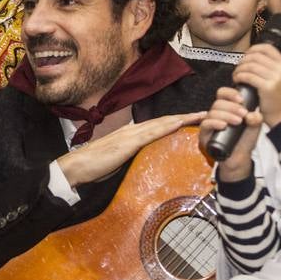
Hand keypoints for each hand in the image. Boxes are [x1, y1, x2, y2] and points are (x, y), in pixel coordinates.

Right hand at [57, 111, 204, 186]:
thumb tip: (141, 157)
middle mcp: (131, 130)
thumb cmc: (92, 167)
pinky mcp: (126, 143)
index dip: (175, 121)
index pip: (157, 126)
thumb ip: (129, 155)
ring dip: (182, 118)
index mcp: (129, 135)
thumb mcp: (116, 160)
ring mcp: (129, 135)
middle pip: (163, 121)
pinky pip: (150, 133)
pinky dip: (166, 126)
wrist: (74, 167)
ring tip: (201, 115)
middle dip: (185, 116)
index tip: (193, 119)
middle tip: (206, 112)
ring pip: (160, 123)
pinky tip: (178, 124)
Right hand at [199, 86, 261, 180]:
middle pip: (218, 102)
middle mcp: (217, 114)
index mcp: (227, 109)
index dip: (230, 93)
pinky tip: (224, 126)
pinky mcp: (204, 134)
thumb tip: (253, 114)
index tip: (241, 99)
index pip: (223, 94)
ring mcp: (210, 124)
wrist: (239, 158)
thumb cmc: (244, 141)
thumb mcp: (254, 128)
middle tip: (243, 113)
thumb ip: (256, 120)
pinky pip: (206, 124)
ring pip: (212, 112)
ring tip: (238, 121)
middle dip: (232, 106)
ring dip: (226, 115)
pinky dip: (215, 123)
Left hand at [230, 42, 280, 126]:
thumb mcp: (278, 77)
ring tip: (236, 76)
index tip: (245, 56)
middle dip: (242, 61)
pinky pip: (248, 76)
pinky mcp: (268, 87)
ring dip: (239, 69)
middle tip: (238, 69)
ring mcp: (276, 78)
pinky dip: (239, 76)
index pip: (267, 48)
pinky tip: (237, 81)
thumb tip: (251, 55)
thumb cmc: (275, 97)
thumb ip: (269, 66)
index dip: (253, 49)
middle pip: (255, 56)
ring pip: (250, 65)